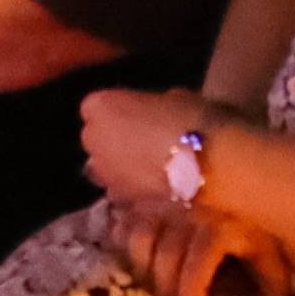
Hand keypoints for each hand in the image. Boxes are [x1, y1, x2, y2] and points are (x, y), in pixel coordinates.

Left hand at [76, 84, 220, 212]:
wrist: (202, 164)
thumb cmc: (188, 118)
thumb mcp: (173, 98)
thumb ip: (151, 107)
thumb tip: (155, 114)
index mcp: (99, 106)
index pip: (95, 107)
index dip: (116, 111)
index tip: (137, 114)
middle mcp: (92, 138)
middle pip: (97, 137)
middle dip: (113, 138)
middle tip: (143, 139)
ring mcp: (102, 171)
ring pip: (106, 165)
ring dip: (120, 164)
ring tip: (150, 164)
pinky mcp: (119, 198)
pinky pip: (120, 187)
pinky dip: (132, 186)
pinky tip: (155, 183)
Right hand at [104, 201, 293, 295]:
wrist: (234, 163)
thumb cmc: (251, 211)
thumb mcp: (265, 240)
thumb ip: (271, 274)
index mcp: (216, 226)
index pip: (198, 263)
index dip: (191, 292)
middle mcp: (186, 214)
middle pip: (165, 257)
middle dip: (164, 288)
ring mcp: (163, 201)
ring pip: (139, 237)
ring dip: (142, 264)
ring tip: (148, 281)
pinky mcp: (146, 194)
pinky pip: (124, 218)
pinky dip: (122, 236)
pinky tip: (127, 250)